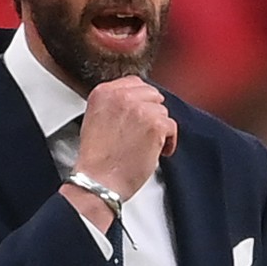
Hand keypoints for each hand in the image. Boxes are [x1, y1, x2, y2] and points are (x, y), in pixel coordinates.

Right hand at [73, 76, 177, 199]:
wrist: (98, 182)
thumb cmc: (96, 160)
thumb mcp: (95, 120)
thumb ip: (114, 105)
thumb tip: (136, 103)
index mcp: (104, 93)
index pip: (134, 83)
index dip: (141, 100)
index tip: (141, 112)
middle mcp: (122, 96)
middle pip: (152, 94)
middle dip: (151, 112)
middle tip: (145, 131)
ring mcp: (140, 109)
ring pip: (163, 111)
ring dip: (159, 128)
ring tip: (146, 144)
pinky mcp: (155, 125)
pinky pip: (171, 127)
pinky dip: (168, 141)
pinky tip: (156, 151)